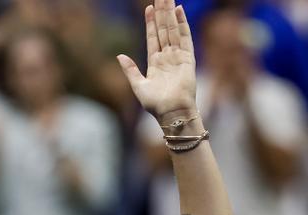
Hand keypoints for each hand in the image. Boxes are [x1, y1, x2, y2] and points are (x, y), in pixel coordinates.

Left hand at [117, 0, 196, 120]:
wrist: (171, 113)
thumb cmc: (156, 104)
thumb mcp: (138, 86)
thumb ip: (130, 70)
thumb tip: (120, 56)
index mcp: (155, 63)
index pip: (152, 37)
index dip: (150, 22)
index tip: (149, 8)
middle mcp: (167, 57)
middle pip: (163, 29)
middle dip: (162, 12)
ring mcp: (178, 56)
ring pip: (173, 29)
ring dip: (170, 14)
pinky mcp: (187, 58)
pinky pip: (185, 37)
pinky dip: (182, 24)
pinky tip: (179, 11)